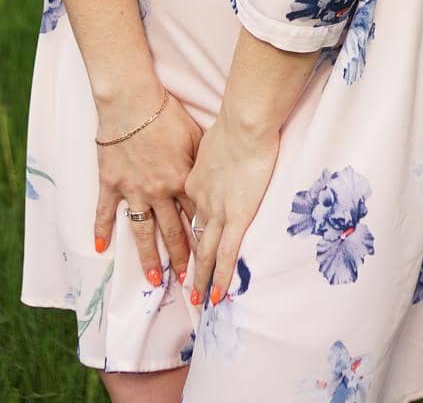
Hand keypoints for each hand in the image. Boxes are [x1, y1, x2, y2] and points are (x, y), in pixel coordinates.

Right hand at [93, 87, 204, 289]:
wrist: (132, 101)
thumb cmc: (166, 113)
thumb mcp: (194, 135)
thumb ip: (200, 161)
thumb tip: (213, 177)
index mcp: (181, 180)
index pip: (196, 215)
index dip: (205, 237)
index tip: (211, 257)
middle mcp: (158, 192)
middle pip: (172, 231)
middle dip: (182, 258)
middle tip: (188, 282)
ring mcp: (133, 190)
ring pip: (142, 231)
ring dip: (149, 257)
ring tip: (153, 278)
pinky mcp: (110, 183)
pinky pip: (105, 211)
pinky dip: (101, 230)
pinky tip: (100, 249)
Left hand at [181, 112, 278, 307]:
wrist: (243, 124)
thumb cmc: (232, 124)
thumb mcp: (210, 140)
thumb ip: (210, 155)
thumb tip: (215, 154)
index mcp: (192, 181)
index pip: (188, 211)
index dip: (187, 229)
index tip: (185, 243)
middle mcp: (198, 200)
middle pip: (190, 236)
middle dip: (185, 263)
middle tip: (179, 283)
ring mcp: (216, 211)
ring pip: (204, 251)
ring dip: (199, 277)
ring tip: (195, 298)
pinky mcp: (236, 217)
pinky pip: (225, 254)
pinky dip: (221, 276)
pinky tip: (218, 295)